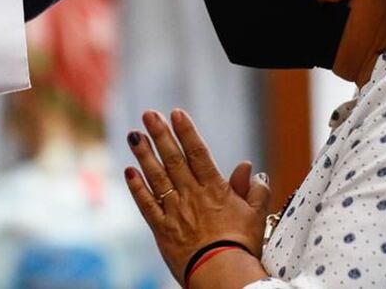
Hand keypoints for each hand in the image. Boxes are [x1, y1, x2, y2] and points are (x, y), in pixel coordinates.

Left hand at [124, 109, 270, 283]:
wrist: (222, 274)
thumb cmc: (242, 247)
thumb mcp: (256, 216)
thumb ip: (254, 190)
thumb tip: (250, 168)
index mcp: (215, 190)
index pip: (198, 153)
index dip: (186, 131)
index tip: (176, 112)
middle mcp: (191, 195)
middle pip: (173, 159)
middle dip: (160, 134)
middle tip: (149, 114)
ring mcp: (174, 211)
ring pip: (156, 177)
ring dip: (144, 155)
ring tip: (133, 135)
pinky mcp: (161, 229)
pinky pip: (146, 205)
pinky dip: (136, 188)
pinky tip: (129, 171)